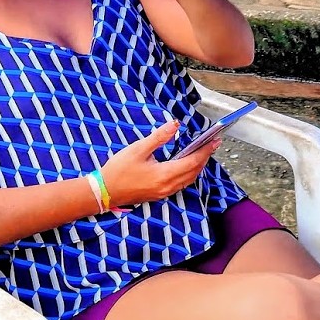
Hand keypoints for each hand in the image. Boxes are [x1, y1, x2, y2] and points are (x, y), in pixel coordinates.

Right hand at [98, 121, 219, 207]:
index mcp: (164, 174)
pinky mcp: (159, 194)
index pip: (192, 162)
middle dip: (204, 158)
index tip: (214, 141)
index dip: (205, 151)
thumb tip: (175, 125)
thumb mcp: (138, 149)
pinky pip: (181, 184)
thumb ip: (159, 137)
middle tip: (212, 145)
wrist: (105, 191)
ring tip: (202, 153)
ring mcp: (164, 192)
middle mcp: (168, 186)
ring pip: (189, 179)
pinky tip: (186, 165)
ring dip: (198, 166)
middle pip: (194, 172)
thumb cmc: (119, 170)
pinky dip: (188, 173)